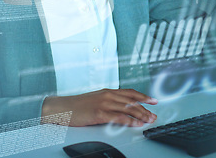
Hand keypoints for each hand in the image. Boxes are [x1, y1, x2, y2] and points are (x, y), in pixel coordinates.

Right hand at [41, 88, 157, 126]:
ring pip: (128, 109)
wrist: (62, 107)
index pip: (130, 92)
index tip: (153, 100)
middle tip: (153, 115)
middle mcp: (108, 95)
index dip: (143, 96)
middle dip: (145, 108)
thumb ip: (108, 102)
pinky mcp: (100, 113)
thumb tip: (119, 108)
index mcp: (107, 91)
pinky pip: (119, 117)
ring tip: (149, 120)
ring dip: (141, 115)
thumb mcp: (95, 100)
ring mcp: (104, 103)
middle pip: (132, 101)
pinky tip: (136, 124)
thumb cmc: (77, 106)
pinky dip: (130, 121)